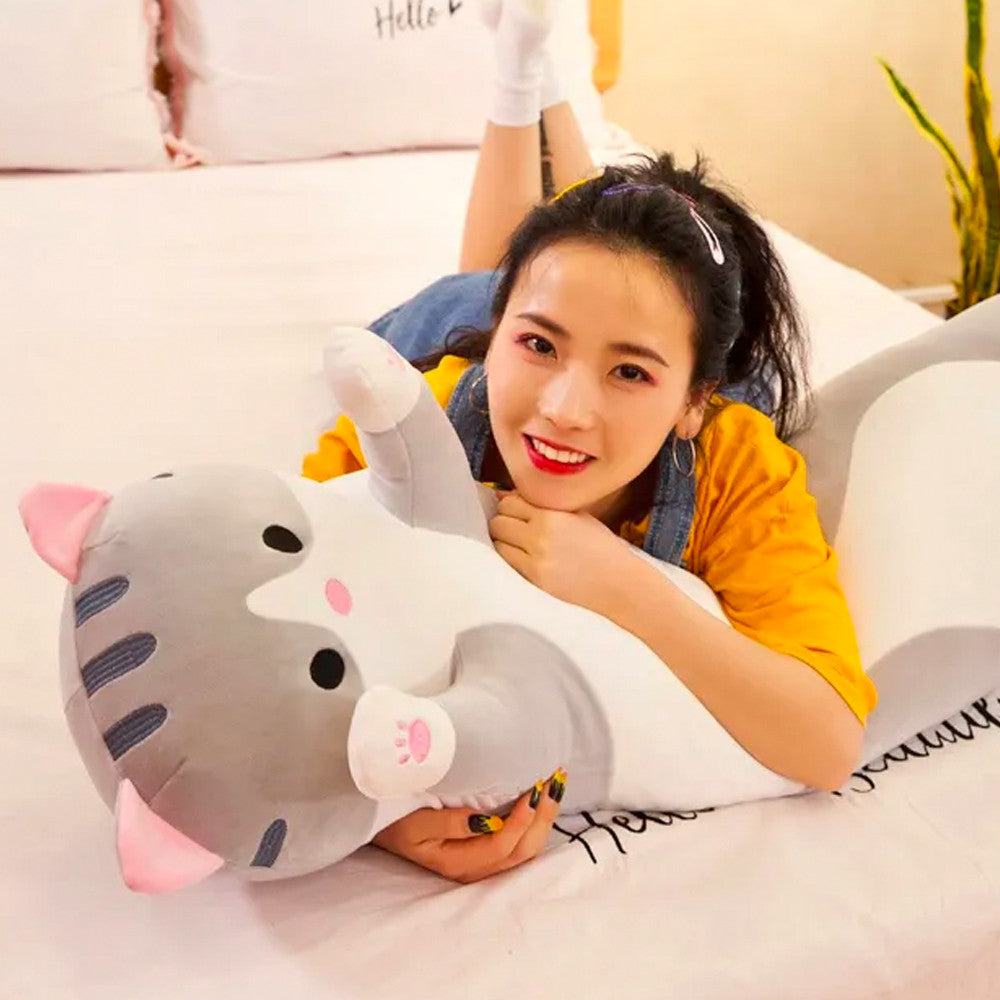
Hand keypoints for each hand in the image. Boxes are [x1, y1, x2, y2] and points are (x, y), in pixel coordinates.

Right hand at [371, 771, 566, 882]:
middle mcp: (474, 870)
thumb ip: (450, 822)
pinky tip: (544, 799)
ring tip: (556, 785)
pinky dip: (536, 823)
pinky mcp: (487, 855)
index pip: (500, 846)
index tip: (532, 788)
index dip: (520, 820)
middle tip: (553, 781)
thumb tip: (485, 820)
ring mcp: (482, 865)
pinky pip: (520, 845)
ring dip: (544, 819)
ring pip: (526, 852)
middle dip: (542, 817)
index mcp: (456, 862)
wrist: (384, 828)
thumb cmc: (397, 820)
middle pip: (520, 853)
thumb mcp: (415, 822)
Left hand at [489, 492, 633, 612]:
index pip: (510, 501)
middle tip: (515, 528)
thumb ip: (545, 504)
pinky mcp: (534, 578)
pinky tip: (522, 557)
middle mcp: (541, 534)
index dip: (511, 505)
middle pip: (499, 520)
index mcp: (553, 514)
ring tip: (518, 543)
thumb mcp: (578, 516)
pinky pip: (505, 562)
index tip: (517, 511)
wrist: (618, 582)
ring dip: (503, 540)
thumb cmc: (600, 548)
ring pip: (498, 541)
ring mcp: (535, 558)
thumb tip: (506, 496)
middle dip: (504, 521)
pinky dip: (509, 557)